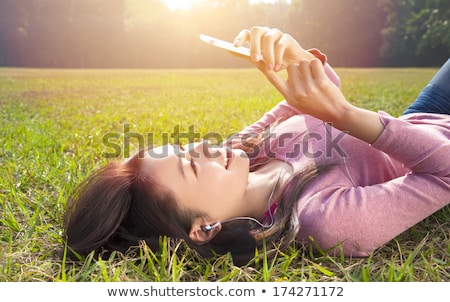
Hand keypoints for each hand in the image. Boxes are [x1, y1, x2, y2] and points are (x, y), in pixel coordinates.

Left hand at [233, 26, 314, 70]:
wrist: (293, 65)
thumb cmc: (273, 61)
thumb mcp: (260, 60)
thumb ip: (246, 55)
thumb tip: (228, 50)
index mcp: (257, 38)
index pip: (246, 33)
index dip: (240, 38)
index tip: (235, 46)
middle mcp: (266, 33)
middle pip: (256, 31)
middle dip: (254, 45)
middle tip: (254, 60)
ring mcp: (277, 34)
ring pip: (269, 38)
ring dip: (268, 54)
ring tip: (270, 68)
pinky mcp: (287, 38)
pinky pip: (280, 44)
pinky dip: (278, 57)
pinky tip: (277, 67)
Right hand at [264, 58, 383, 143]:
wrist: (335, 113)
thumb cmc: (314, 105)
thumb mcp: (297, 101)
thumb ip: (288, 88)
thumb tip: (284, 70)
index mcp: (288, 96)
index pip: (273, 79)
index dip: (264, 68)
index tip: (256, 59)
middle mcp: (297, 92)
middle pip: (291, 66)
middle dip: (298, 67)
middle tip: (305, 75)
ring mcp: (309, 88)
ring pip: (303, 63)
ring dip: (308, 65)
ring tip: (313, 76)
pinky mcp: (321, 82)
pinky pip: (314, 63)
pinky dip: (317, 65)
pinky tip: (319, 73)